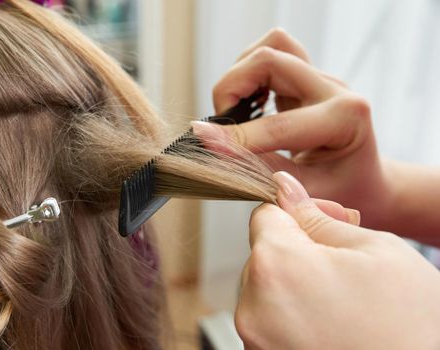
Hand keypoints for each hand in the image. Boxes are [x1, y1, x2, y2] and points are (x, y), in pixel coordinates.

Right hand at [192, 28, 389, 228]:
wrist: (364, 178)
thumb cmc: (343, 190)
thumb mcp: (307, 193)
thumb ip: (264, 174)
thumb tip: (219, 155)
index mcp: (345, 119)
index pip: (279, 123)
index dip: (236, 134)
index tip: (204, 140)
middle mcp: (334, 89)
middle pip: (270, 59)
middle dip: (231, 88)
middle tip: (221, 125)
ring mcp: (320, 78)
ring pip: (271, 46)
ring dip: (240, 75)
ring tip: (234, 111)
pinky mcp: (306, 76)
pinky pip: (272, 53)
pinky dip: (249, 72)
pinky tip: (247, 102)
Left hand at [235, 171, 439, 349]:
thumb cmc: (412, 326)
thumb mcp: (375, 249)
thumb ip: (318, 217)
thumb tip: (286, 190)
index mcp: (277, 265)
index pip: (264, 215)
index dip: (297, 213)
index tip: (324, 223)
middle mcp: (253, 305)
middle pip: (264, 253)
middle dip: (298, 250)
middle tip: (343, 263)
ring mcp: (255, 338)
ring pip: (265, 287)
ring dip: (295, 283)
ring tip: (341, 298)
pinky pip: (268, 318)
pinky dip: (292, 313)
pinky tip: (330, 321)